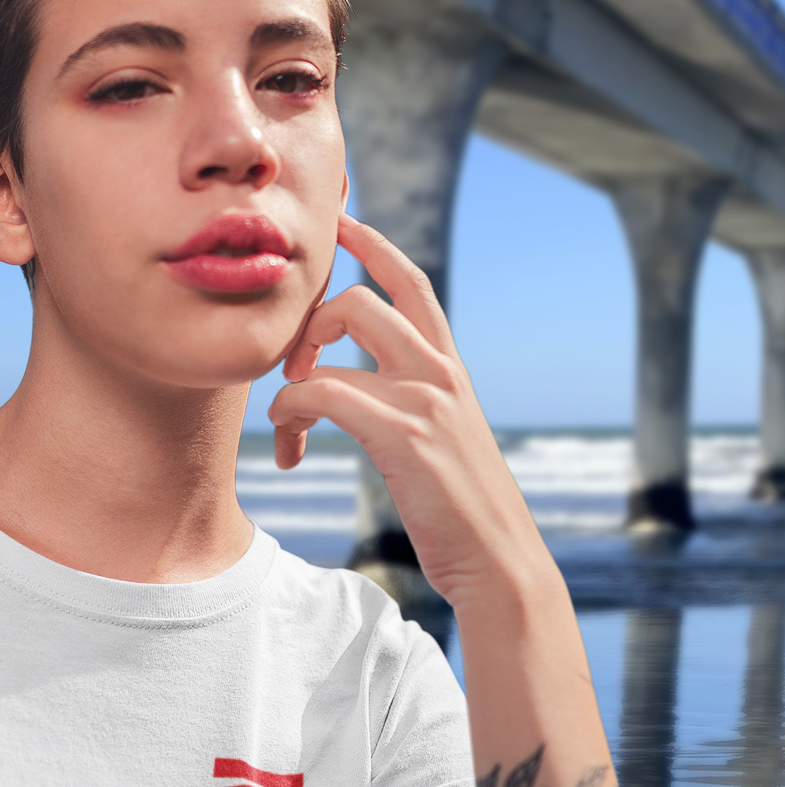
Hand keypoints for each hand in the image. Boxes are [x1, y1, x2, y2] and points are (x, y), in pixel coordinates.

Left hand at [267, 213, 551, 605]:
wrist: (500, 562)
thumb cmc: (463, 512)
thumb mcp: (444, 441)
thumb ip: (415, 404)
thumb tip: (371, 396)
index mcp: (450, 368)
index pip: (411, 283)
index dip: (373, 245)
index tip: (339, 223)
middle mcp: (441, 371)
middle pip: (359, 298)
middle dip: (308, 323)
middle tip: (291, 373)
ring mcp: (425, 399)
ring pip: (335, 339)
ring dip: (290, 378)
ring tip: (287, 424)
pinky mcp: (404, 435)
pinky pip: (323, 394)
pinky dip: (290, 413)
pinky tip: (289, 450)